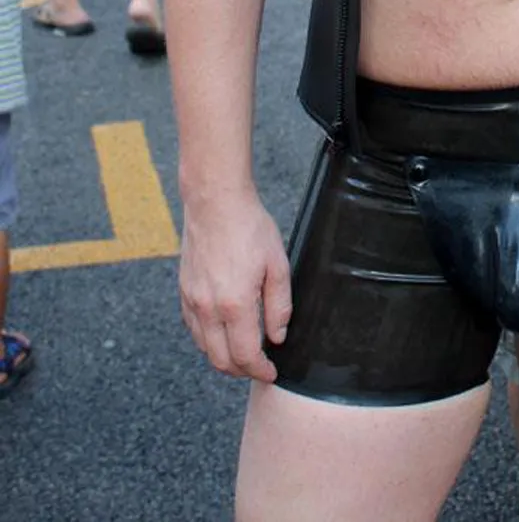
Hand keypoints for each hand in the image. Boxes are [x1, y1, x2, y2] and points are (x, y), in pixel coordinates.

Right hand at [179, 191, 291, 381]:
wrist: (214, 202)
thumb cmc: (249, 228)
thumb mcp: (277, 264)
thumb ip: (279, 305)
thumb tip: (277, 336)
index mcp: (234, 304)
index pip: (245, 356)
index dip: (260, 370)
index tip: (271, 373)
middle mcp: (208, 308)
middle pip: (220, 360)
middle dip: (242, 371)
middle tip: (259, 367)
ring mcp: (192, 301)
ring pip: (204, 348)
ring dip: (223, 358)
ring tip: (243, 352)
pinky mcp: (183, 292)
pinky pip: (194, 329)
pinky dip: (208, 340)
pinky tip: (223, 332)